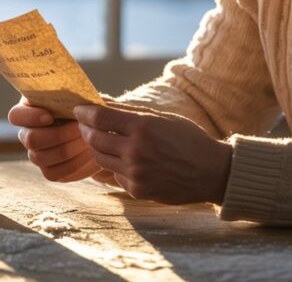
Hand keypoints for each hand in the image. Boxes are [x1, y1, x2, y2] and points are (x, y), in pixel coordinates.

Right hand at [7, 98, 105, 182]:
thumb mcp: (81, 96)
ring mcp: (37, 154)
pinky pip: (54, 173)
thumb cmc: (88, 107)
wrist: (101, 130)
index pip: (16, 115)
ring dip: (68, 148)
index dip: (30, 117)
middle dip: (58, 134)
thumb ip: (72, 96)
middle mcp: (28, 133)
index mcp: (30, 110)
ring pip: (41, 157)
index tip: (50, 116)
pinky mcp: (50, 171)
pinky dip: (74, 163)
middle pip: (30, 139)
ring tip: (88, 140)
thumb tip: (74, 100)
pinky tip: (90, 153)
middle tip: (80, 128)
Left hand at [73, 104, 232, 204]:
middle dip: (85, 130)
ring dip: (96, 147)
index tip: (78, 109)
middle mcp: (136, 151)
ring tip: (99, 139)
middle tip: (84, 124)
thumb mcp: (162, 118)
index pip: (100, 118)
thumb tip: (102, 101)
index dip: (84, 112)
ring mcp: (135, 173)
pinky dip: (114, 165)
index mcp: (143, 127)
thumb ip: (129, 111)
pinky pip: (114, 175)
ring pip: (100, 158)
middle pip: (93, 139)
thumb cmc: (189, 139)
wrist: (212, 172)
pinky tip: (122, 159)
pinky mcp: (137, 190)